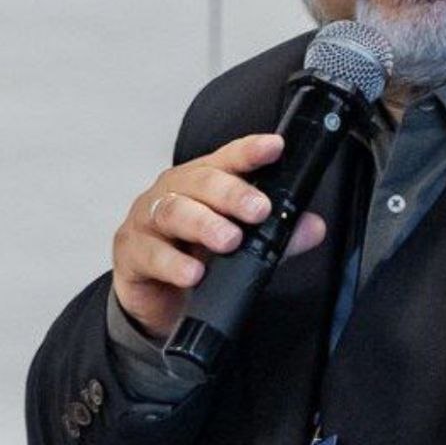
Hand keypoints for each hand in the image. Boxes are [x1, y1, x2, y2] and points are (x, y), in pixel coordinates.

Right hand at [111, 134, 326, 339]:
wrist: (156, 297)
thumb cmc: (197, 254)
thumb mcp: (242, 246)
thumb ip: (277, 237)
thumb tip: (314, 228)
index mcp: (203, 182)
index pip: (228, 158)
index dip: (250, 151)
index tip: (275, 147)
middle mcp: (174, 192)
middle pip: (200, 182)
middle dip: (231, 193)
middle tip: (258, 210)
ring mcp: (147, 220)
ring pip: (172, 211)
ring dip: (204, 224)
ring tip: (229, 240)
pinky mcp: (131, 253)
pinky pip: (150, 253)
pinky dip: (173, 263)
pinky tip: (193, 273)